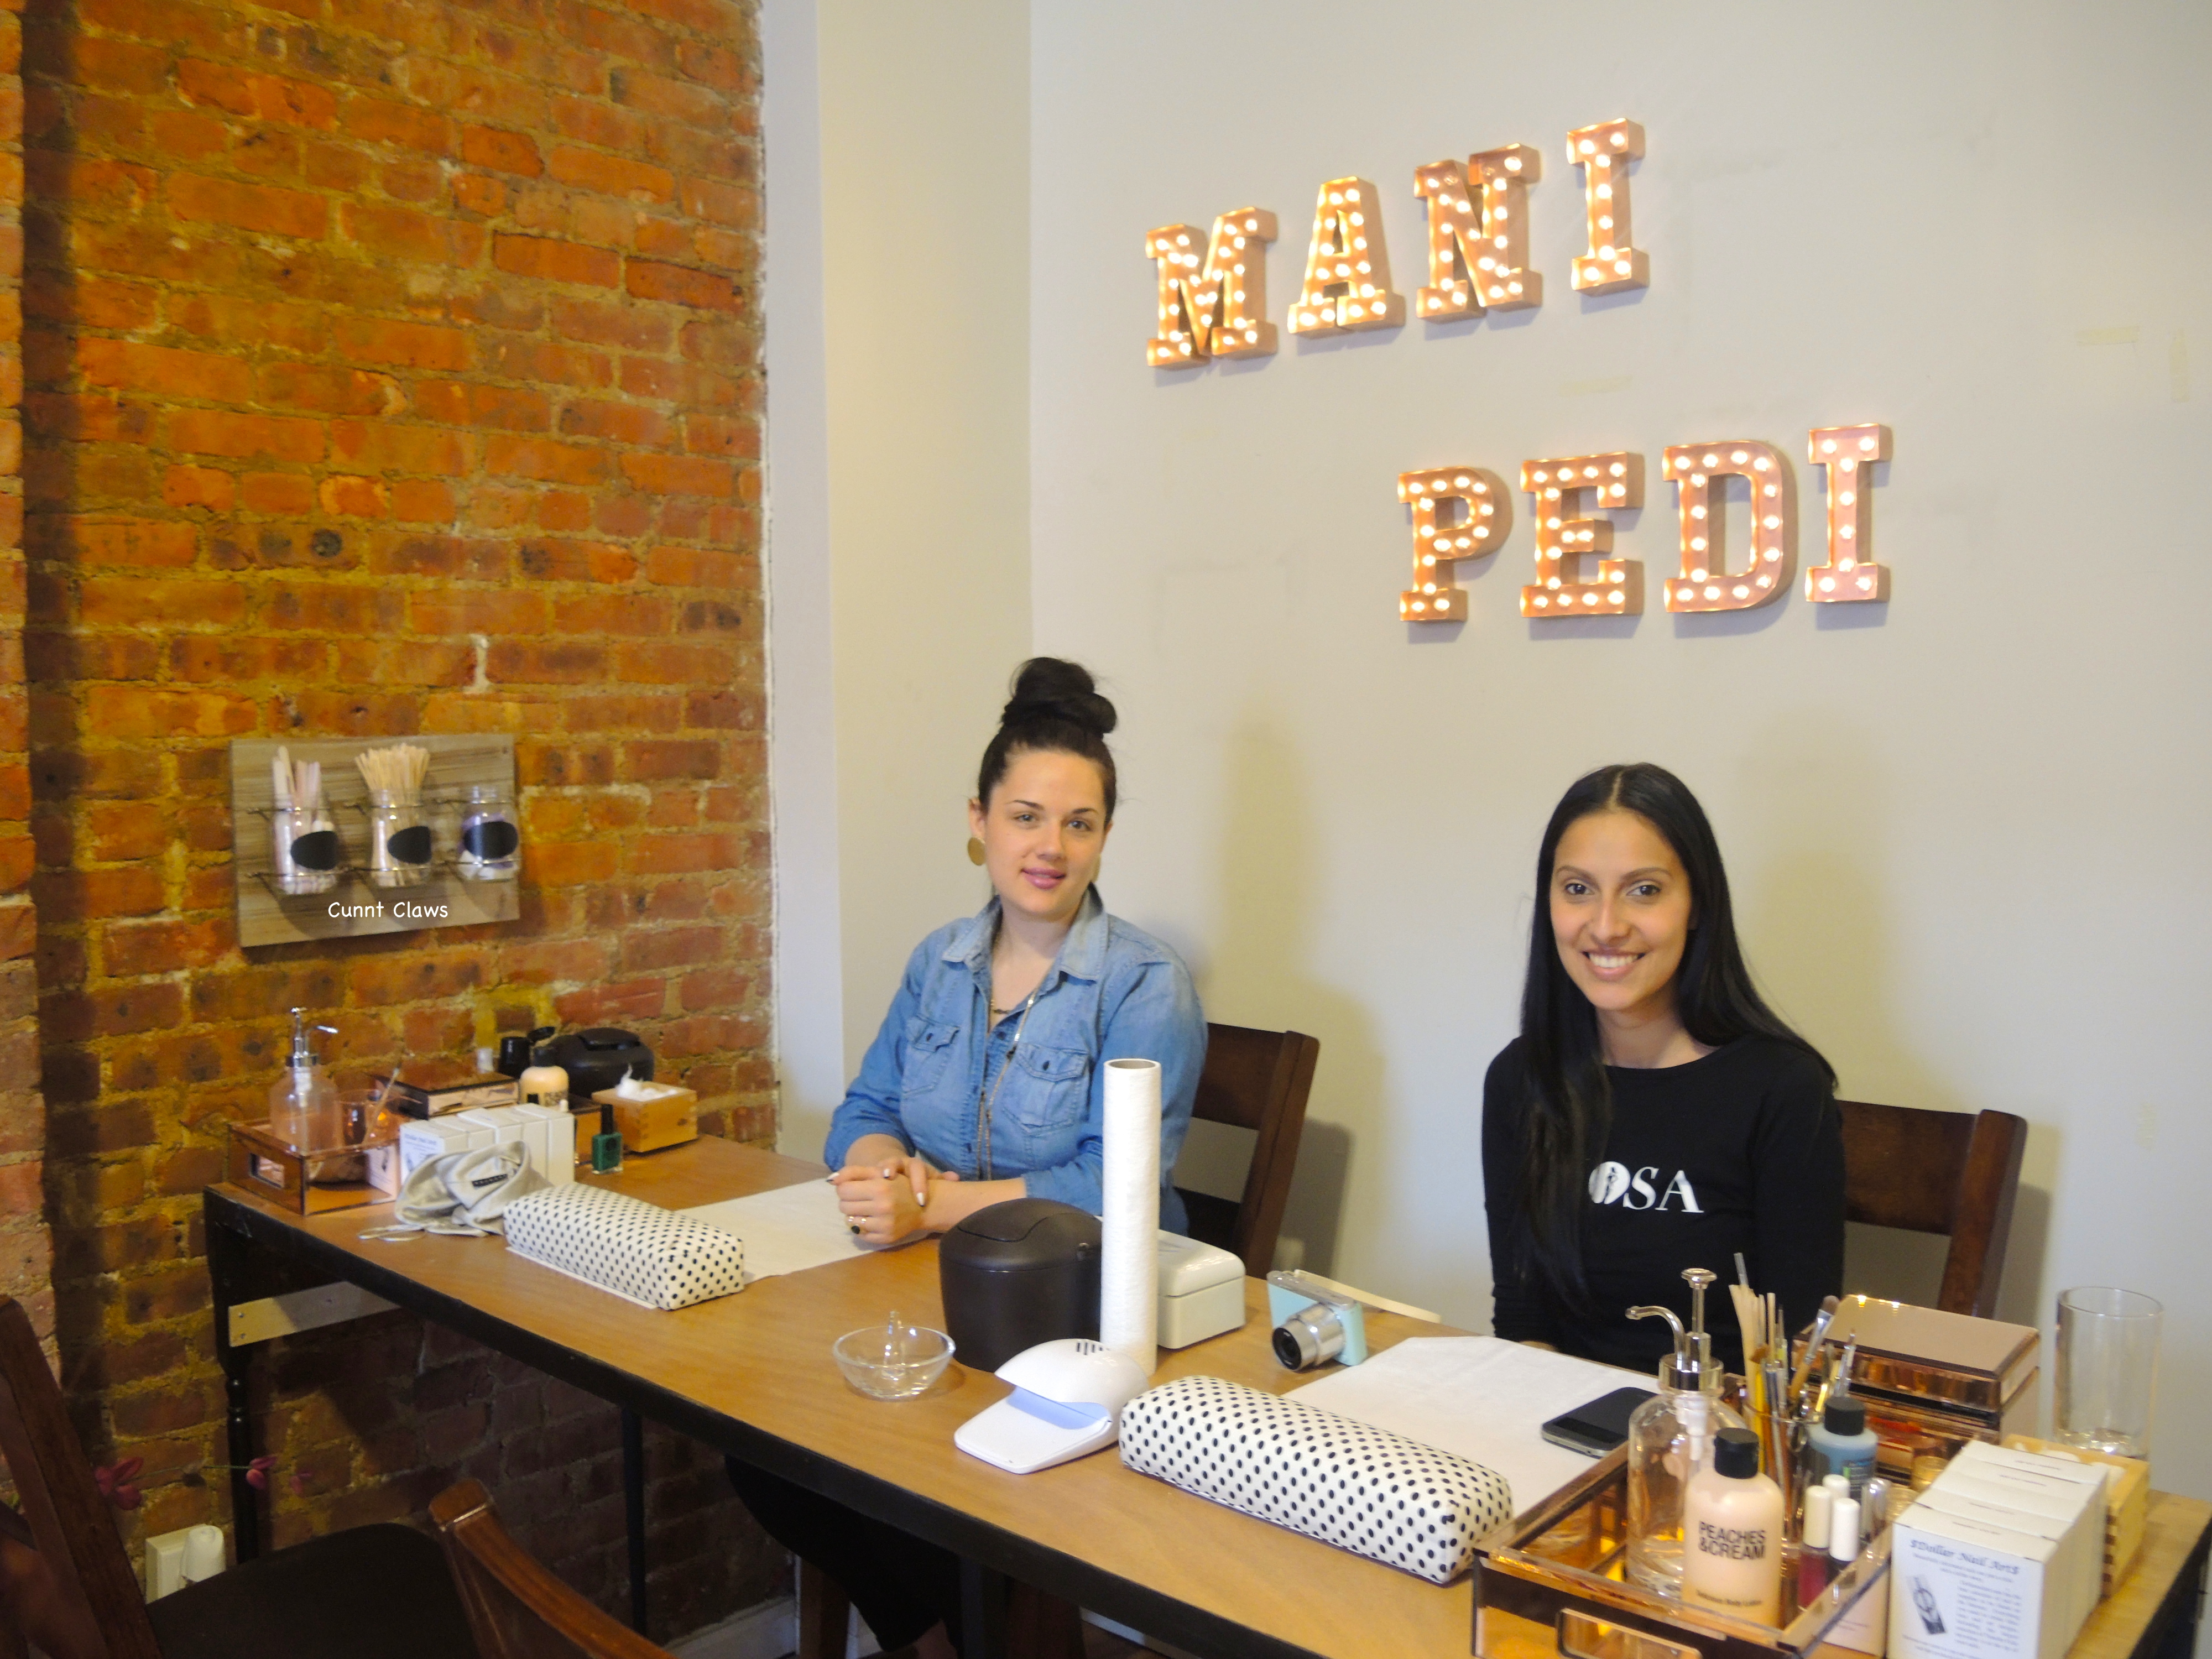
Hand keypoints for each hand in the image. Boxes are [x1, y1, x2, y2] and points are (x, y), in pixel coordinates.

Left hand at [830, 1156, 958, 1245]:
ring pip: (849, 1222)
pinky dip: (862, 1227)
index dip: (846, 1188)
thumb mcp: (878, 1172)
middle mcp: (882, 1207)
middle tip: (860, 1199)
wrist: (924, 1207)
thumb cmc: (898, 1185)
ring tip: (866, 1209)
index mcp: (880, 1187)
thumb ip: (854, 1172)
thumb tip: (830, 1180)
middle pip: (843, 1206)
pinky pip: (860, 1234)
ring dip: (854, 1215)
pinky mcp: (885, 1238)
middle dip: (848, 1201)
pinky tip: (872, 1220)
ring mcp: (884, 1225)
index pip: (843, 1190)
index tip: (854, 1188)